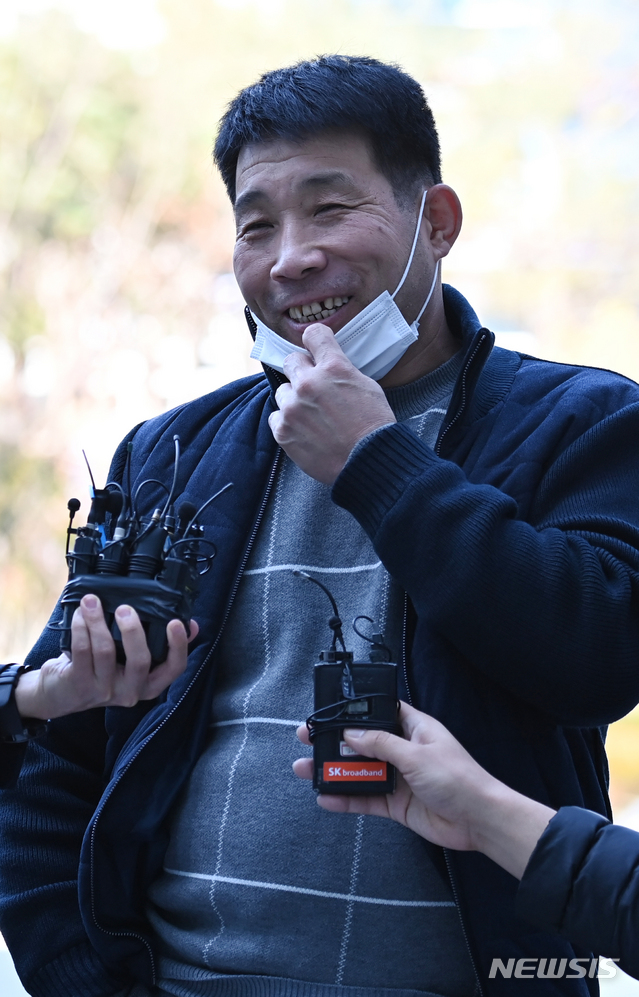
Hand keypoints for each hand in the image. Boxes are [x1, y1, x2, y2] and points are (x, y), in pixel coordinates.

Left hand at [15, 594, 197, 719]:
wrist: (61, 693)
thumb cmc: (102, 669)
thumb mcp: (132, 660)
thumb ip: (160, 644)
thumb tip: (192, 625)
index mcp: (149, 683)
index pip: (174, 668)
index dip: (179, 646)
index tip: (175, 622)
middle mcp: (130, 691)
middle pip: (140, 660)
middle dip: (133, 630)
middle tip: (125, 608)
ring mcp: (104, 691)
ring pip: (105, 651)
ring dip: (98, 621)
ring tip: (92, 601)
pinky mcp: (79, 685)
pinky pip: (82, 651)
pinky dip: (81, 628)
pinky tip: (80, 615)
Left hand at [268, 323, 395, 484]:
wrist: (367, 463)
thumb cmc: (373, 427)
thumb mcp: (367, 387)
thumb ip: (343, 372)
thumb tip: (328, 367)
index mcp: (333, 368)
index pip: (314, 334)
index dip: (316, 340)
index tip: (315, 348)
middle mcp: (308, 383)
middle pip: (291, 361)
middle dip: (302, 371)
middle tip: (314, 387)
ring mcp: (292, 408)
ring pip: (283, 391)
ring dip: (294, 399)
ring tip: (312, 416)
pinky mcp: (283, 430)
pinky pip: (276, 417)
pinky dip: (288, 422)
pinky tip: (305, 431)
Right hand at [293, 702, 554, 877]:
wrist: (479, 820)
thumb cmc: (456, 778)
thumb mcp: (416, 754)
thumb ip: (381, 744)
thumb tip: (350, 734)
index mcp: (414, 728)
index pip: (379, 712)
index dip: (354, 711)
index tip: (327, 712)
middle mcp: (404, 750)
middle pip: (363, 743)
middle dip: (335, 742)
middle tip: (306, 739)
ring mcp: (399, 777)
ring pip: (360, 771)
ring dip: (335, 771)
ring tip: (305, 770)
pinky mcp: (396, 804)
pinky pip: (366, 798)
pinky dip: (346, 799)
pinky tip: (325, 798)